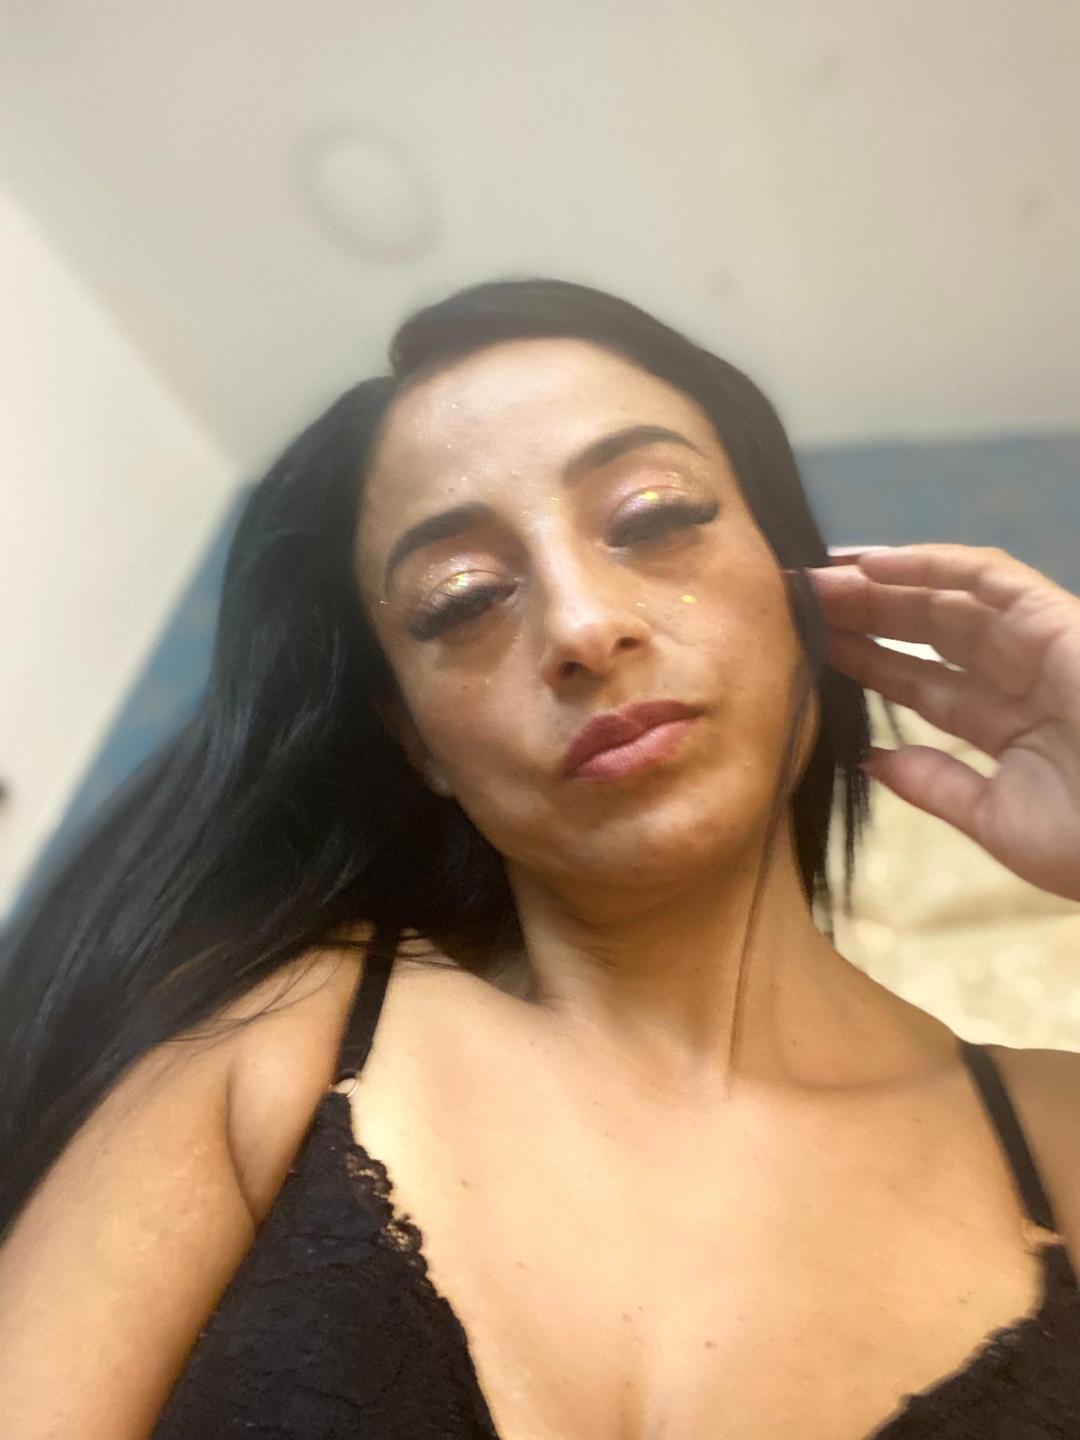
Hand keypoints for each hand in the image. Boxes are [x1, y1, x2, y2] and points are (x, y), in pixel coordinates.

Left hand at [806, 544, 1079, 901]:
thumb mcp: (996, 820)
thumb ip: (937, 785)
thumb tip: (873, 760)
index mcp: (1009, 725)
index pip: (920, 684)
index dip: (864, 662)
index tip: (804, 649)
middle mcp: (1021, 677)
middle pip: (923, 633)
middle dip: (859, 614)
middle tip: (793, 602)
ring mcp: (1041, 644)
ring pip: (945, 597)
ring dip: (878, 584)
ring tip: (814, 578)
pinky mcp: (1058, 619)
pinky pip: (987, 576)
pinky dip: (928, 564)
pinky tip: (869, 564)